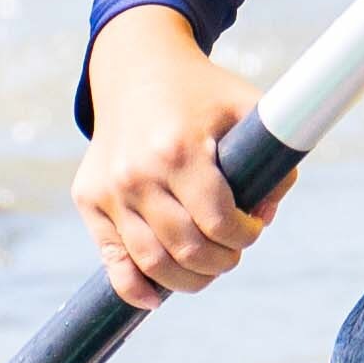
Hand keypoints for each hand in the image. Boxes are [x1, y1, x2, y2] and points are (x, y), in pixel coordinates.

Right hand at [74, 4, 272, 307]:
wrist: (136, 67)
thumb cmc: (201, 92)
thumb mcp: (248, 109)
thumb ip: (275, 162)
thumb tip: (266, 216)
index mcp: (178, 148)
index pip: (218, 221)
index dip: (245, 235)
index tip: (252, 228)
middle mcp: (137, 173)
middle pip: (187, 250)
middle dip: (222, 261)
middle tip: (233, 251)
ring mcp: (109, 189)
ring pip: (152, 263)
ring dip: (189, 279)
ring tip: (207, 267)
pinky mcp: (88, 199)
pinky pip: (112, 260)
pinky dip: (134, 288)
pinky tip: (158, 295)